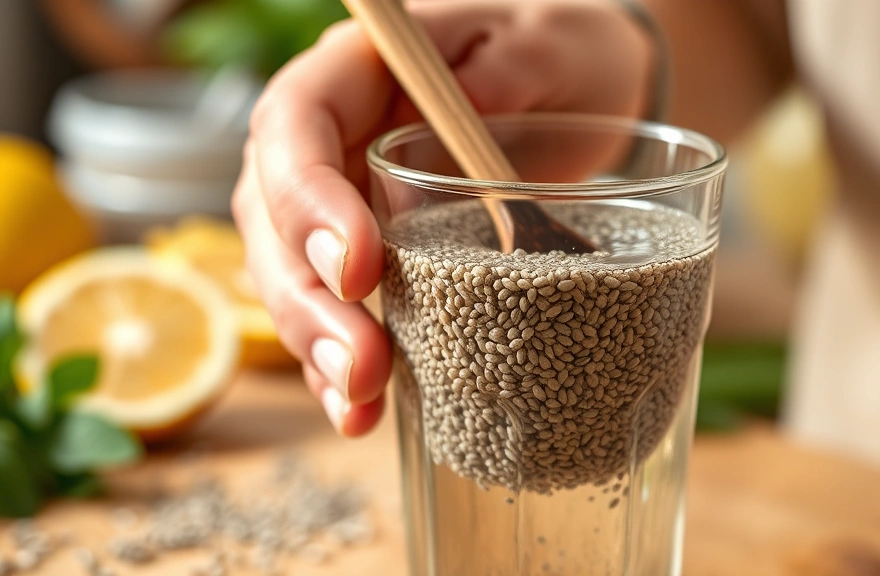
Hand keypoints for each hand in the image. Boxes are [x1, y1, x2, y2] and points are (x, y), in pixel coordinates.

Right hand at [232, 0, 654, 435]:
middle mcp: (333, 136)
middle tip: (360, 364)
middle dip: (308, 299)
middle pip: (274, 215)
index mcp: (356, 70)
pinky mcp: (370, 251)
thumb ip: (509, 68)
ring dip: (316, 345)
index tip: (361, 267)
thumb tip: (461, 125)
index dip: (310, 200)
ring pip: (291, 273)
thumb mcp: (547, 41)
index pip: (296, 123)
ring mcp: (343, 198)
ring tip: (357, 404)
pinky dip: (342, 362)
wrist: (573, 83)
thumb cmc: (555, 44)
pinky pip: (336, 307)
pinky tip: (361, 412)